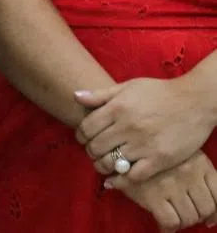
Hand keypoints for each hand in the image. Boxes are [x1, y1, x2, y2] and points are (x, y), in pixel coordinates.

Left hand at [75, 77, 215, 183]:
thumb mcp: (127, 86)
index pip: (86, 128)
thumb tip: (74, 96)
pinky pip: (133, 176)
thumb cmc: (159, 92)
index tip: (83, 138)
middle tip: (93, 152)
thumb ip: (100, 94)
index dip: (80, 135)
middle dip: (90, 151)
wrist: (193, 102)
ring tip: (102, 164)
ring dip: (102, 166)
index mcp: (117, 107)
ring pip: (111, 163)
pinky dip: (120, 181)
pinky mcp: (159, 160)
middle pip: (96, 146)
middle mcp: (127, 127)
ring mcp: (143, 145)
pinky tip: (114, 181)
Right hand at [107, 151, 216, 229]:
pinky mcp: (153, 194)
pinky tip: (163, 224)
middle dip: (196, 215)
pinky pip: (171, 221)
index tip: (208, 218)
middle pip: (205, 209)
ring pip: (189, 217)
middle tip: (184, 213)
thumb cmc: (153, 147)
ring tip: (172, 215)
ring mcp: (171, 184)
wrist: (121, 142)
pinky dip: (168, 227)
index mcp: (199, 162)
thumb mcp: (180, 153)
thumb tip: (212, 217)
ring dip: (182, 221)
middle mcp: (188, 172)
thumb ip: (197, 175)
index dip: (214, 212)